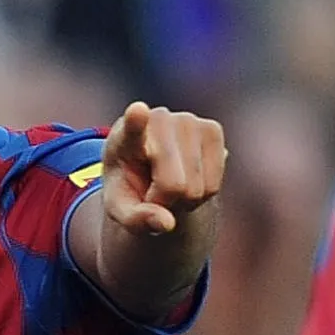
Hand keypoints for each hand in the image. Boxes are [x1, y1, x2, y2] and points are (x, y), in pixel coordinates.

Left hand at [102, 102, 225, 234]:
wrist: (148, 169)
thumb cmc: (129, 186)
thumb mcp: (120, 208)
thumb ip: (135, 219)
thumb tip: (166, 223)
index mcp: (123, 137)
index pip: (131, 126)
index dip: (136, 121)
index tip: (138, 111)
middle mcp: (157, 121)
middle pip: (173, 185)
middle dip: (165, 202)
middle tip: (153, 193)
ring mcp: (188, 121)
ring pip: (196, 188)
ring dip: (185, 200)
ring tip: (169, 184)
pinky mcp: (212, 129)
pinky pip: (214, 185)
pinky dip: (203, 194)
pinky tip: (189, 179)